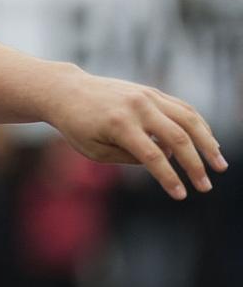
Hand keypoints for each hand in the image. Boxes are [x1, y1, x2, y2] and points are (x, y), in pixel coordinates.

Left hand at [46, 72, 226, 198]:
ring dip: (208, 143)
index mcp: (119, 125)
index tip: (181, 195)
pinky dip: (199, 125)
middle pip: (177, 138)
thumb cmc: (76, 126)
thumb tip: (163, 159)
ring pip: (188, 119)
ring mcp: (146, 96)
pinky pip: (182, 108)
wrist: (66, 91)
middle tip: (205, 186)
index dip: (169, 177)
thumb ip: (127, 157)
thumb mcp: (93, 149)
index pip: (152, 156)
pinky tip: (209, 142)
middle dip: (195, 165)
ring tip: (219, 164)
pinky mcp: (151, 91)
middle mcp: (137, 107)